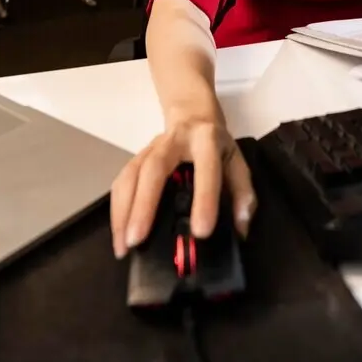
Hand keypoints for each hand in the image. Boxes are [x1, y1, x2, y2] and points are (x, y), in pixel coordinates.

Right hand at [109, 116, 255, 258]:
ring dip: (123, 212)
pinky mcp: (135, 157)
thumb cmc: (216, 146)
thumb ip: (244, 194)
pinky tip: (119, 234)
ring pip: (130, 175)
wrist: (192, 115)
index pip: (206, 168)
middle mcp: (174, 141)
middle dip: (144, 205)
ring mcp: (150, 148)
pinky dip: (117, 210)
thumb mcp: (237, 162)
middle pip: (154, 169)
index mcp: (206, 140)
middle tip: (136, 240)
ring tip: (123, 246)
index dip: (204, 198)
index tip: (201, 232)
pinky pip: (121, 182)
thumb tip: (240, 230)